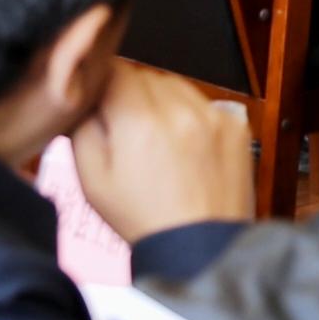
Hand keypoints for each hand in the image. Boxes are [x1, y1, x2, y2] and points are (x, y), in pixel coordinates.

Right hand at [74, 60, 254, 238]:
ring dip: (164, 102)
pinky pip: (204, 103)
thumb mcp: (92, 178)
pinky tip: (186, 147)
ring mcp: (213, 116)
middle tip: (130, 130)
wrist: (198, 249)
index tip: (103, 102)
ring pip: (177, 85)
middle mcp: (180, 111)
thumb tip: (86, 93)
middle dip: (133, 95)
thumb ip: (83, 126)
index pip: (116, 70)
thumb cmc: (142, 217)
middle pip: (147, 75)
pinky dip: (192, 116)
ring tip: (159, 141)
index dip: (105, 84)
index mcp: (139, 121)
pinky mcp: (235, 126)